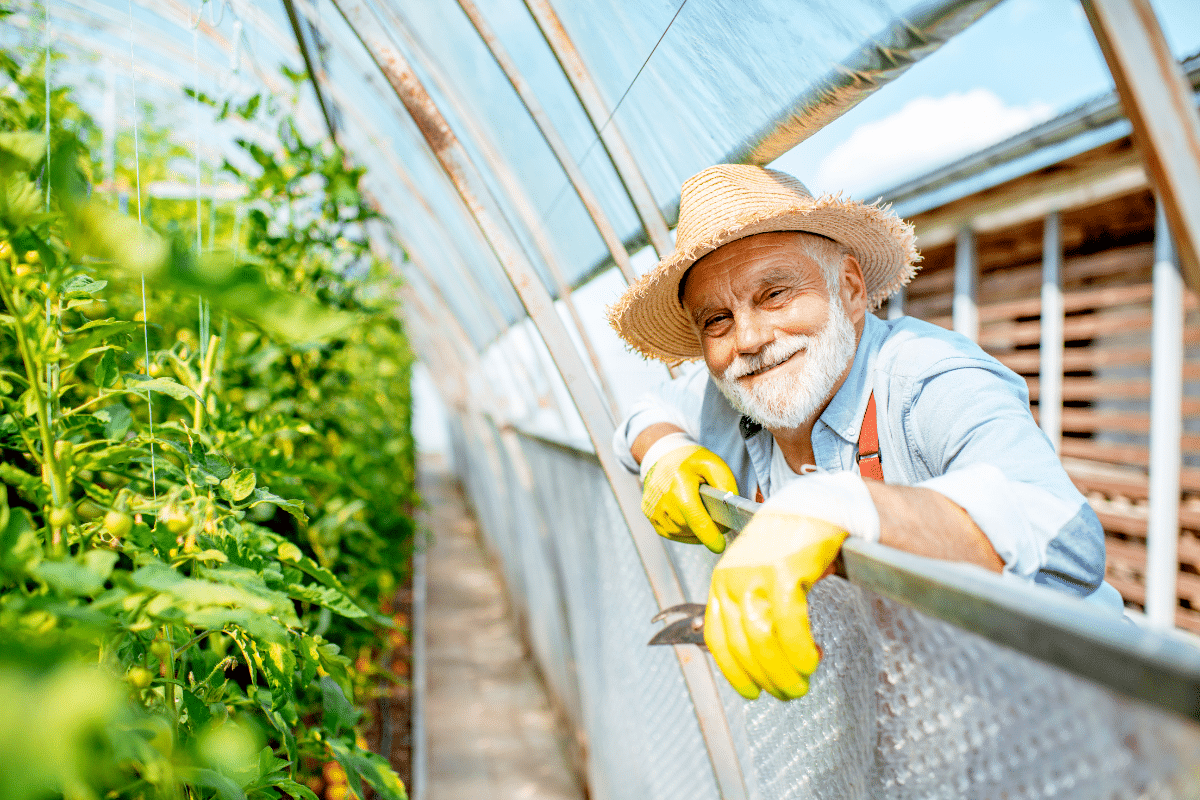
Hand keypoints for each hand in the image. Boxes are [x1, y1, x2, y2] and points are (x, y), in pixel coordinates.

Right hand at [640, 434, 737, 552]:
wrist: (661, 455)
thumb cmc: (689, 461)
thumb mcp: (713, 464)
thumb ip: (725, 485)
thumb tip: (730, 509)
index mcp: (679, 485)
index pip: (695, 518)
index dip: (709, 536)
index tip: (720, 546)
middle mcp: (662, 500)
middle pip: (690, 528)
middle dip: (706, 529)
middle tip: (717, 518)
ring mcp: (653, 510)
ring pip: (681, 533)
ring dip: (695, 530)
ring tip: (701, 513)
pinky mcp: (650, 516)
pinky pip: (672, 533)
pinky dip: (684, 530)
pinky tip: (689, 518)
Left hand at [703, 472, 877, 699]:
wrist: (814, 506)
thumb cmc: (788, 544)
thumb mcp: (757, 575)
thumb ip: (752, 607)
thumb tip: (758, 655)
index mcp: (721, 582)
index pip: (719, 640)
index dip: (736, 673)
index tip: (753, 693)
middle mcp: (731, 578)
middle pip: (743, 646)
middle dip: (768, 679)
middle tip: (790, 693)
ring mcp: (755, 573)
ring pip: (764, 639)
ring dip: (785, 671)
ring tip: (803, 681)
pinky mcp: (783, 568)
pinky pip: (790, 622)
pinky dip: (800, 650)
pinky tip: (812, 659)